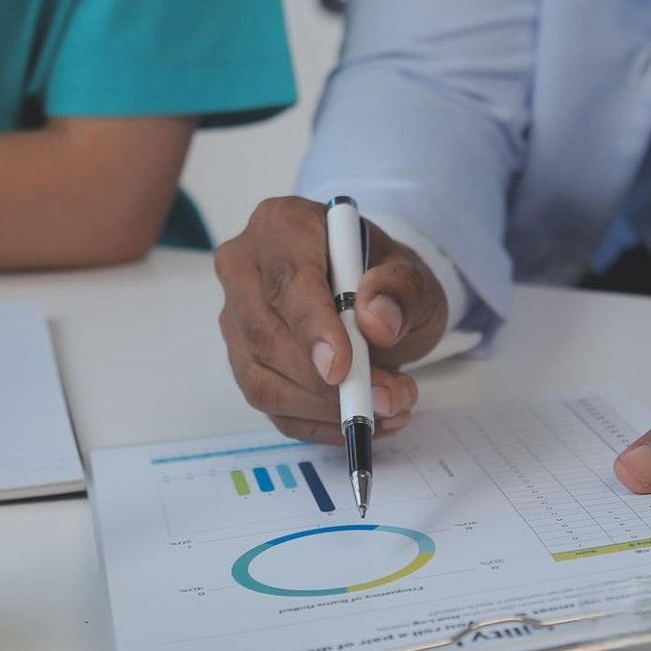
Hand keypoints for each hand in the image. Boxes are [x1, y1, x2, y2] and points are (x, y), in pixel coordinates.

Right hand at [215, 195, 450, 442]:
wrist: (375, 298)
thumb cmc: (384, 277)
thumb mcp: (412, 274)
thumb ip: (401, 290)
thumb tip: (376, 321)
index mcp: (282, 225)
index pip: (287, 281)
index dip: (313, 329)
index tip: (342, 368)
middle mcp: (245, 269)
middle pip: (267, 337)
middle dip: (328, 384)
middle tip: (389, 398)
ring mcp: (237, 321)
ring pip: (264, 381)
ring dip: (328, 409)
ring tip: (389, 407)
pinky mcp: (246, 364)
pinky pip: (274, 410)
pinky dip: (322, 425)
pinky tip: (364, 421)